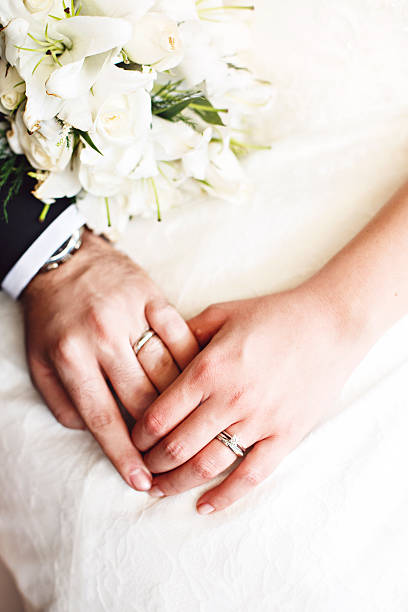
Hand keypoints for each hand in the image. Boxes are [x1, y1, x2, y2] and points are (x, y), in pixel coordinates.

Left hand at [22, 229, 198, 491]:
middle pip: (140, 398)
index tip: (141, 481)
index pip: (102, 416)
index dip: (123, 453)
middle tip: (171, 460)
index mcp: (70, 356)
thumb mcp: (39, 361)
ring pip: (165, 370)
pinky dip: (192, 362)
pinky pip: (181, 336)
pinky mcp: (154, 296)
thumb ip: (62, 402)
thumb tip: (92, 431)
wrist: (64, 257)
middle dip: (158, 437)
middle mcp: (103, 337)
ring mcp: (131, 315)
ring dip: (181, 405)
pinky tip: (202, 384)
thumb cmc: (51, 315)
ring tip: (193, 431)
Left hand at [132, 285, 366, 512]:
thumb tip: (153, 348)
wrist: (329, 324)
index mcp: (208, 368)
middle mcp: (229, 399)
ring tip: (160, 489)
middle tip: (142, 468)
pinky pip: (251, 477)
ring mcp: (259, 421)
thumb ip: (185, 332)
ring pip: (207, 466)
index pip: (158, 416)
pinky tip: (204, 506)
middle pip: (176, 447)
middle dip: (152, 464)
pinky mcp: (285, 436)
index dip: (138, 435)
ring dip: (177, 484)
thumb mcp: (222, 313)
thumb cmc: (273, 315)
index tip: (132, 441)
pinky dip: (225, 497)